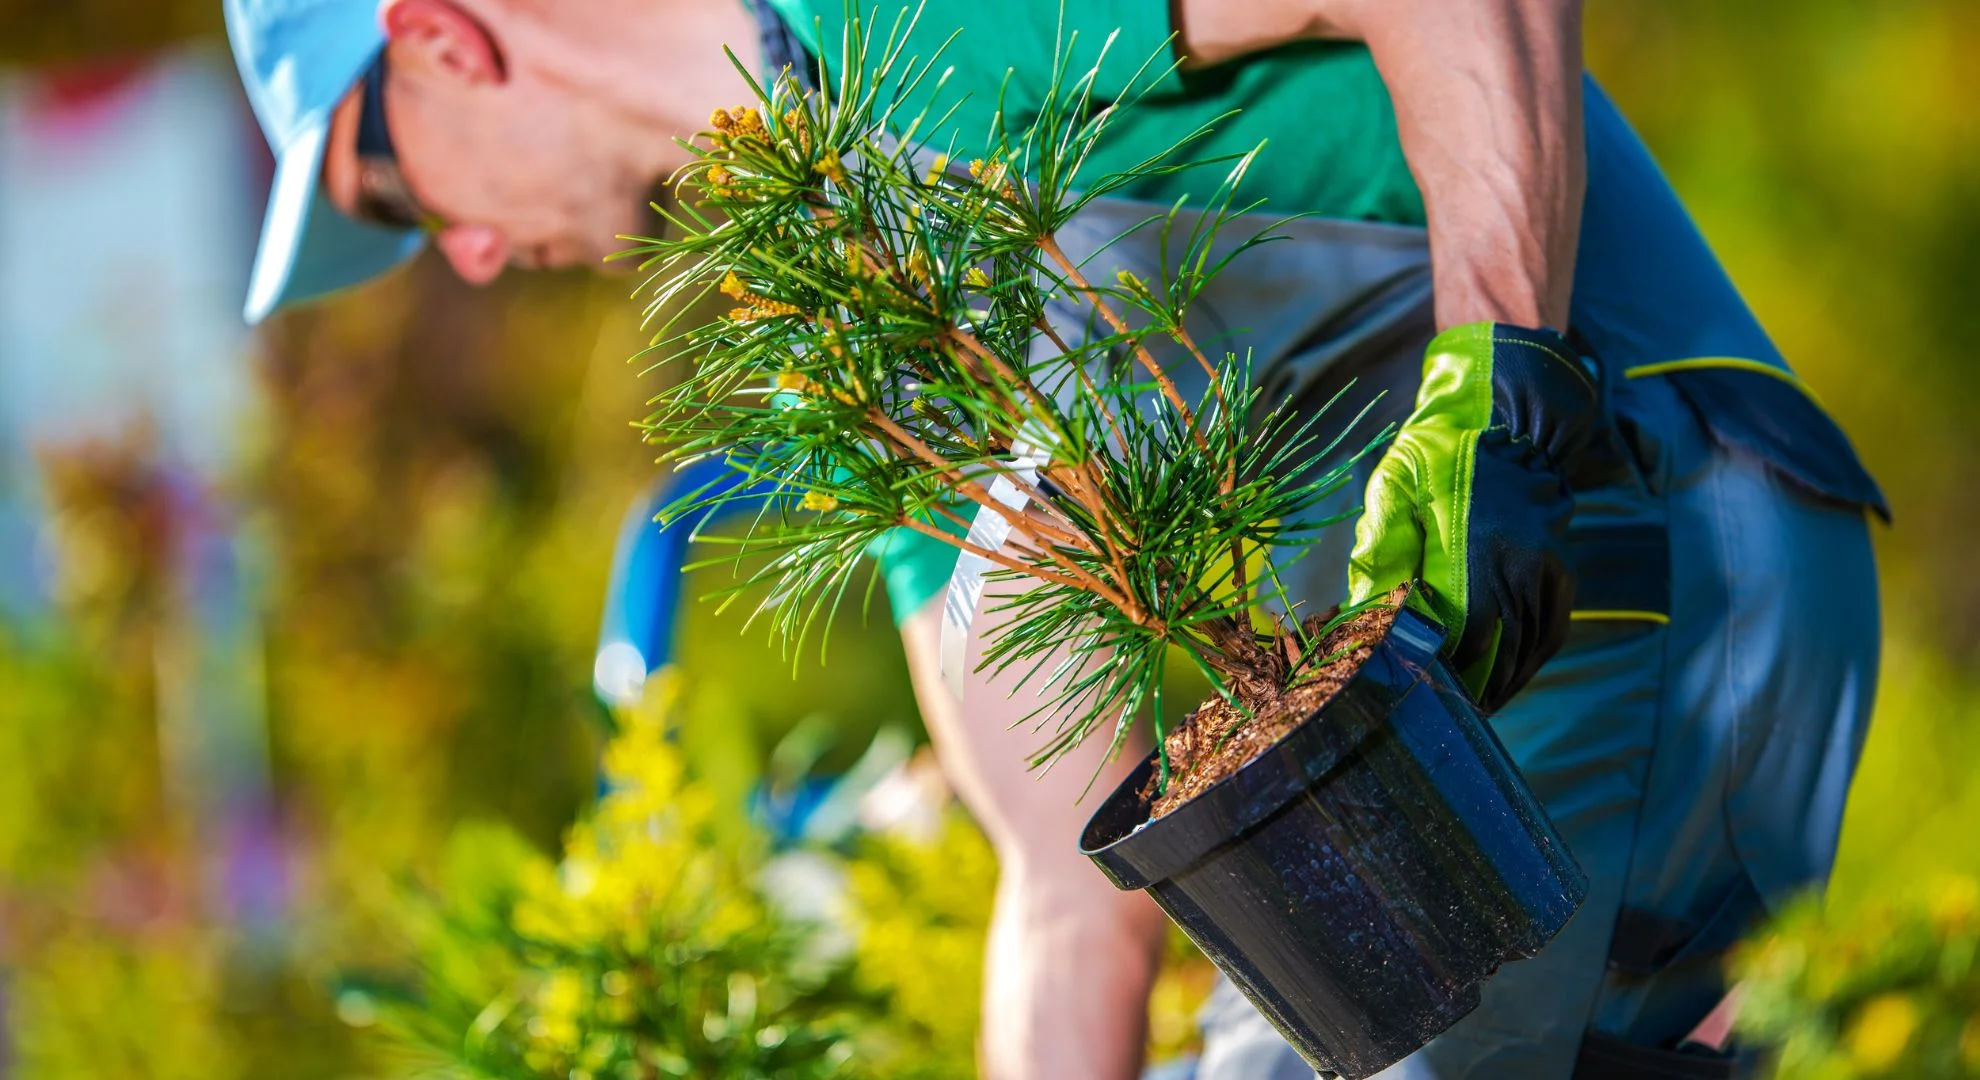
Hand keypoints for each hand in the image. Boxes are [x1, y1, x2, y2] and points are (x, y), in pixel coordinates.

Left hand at [1348, 322, 1626, 710]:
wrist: (1506, 415)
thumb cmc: (1436, 454)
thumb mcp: (1394, 488)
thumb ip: (1380, 547)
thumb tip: (1362, 609)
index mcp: (1475, 549)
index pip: (1462, 636)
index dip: (1443, 674)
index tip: (1419, 697)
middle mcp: (1520, 565)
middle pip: (1498, 653)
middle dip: (1471, 691)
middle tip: (1442, 719)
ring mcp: (1547, 569)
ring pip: (1527, 650)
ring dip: (1501, 685)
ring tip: (1472, 711)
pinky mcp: (1561, 570)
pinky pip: (1551, 631)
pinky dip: (1530, 662)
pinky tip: (1506, 681)